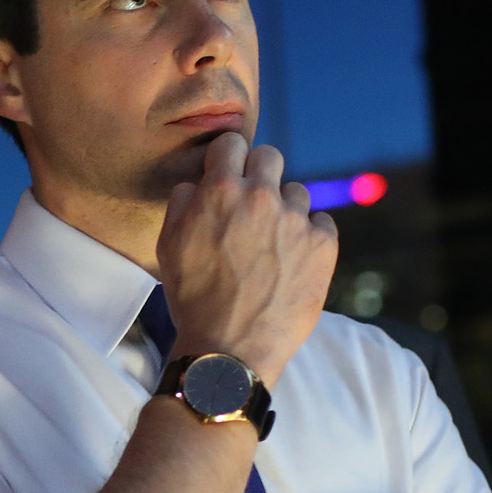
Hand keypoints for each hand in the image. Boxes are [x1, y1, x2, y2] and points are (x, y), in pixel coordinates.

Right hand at [156, 133, 337, 385]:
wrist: (230, 350)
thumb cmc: (193, 300)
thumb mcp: (167, 246)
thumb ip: (181, 202)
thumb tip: (196, 183)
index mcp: (220, 191)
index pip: (232, 142)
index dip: (228, 158)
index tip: (229, 174)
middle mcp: (261, 197)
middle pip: (270, 156)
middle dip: (259, 174)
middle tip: (252, 206)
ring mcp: (296, 221)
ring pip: (296, 192)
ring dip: (284, 209)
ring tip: (272, 244)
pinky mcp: (324, 246)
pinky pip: (323, 222)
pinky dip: (310, 235)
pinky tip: (294, 259)